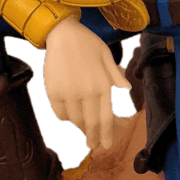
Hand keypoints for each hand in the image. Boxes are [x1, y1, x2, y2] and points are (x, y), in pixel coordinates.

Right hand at [44, 16, 130, 149]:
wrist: (62, 34)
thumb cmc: (87, 43)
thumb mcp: (106, 56)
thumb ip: (115, 75)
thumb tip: (126, 87)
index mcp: (103, 85)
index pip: (106, 118)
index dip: (106, 134)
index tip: (105, 145)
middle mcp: (87, 93)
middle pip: (91, 124)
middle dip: (92, 137)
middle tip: (93, 145)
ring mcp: (69, 94)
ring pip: (75, 121)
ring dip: (79, 126)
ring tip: (82, 128)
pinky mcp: (53, 93)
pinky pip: (60, 114)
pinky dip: (65, 118)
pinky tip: (70, 115)